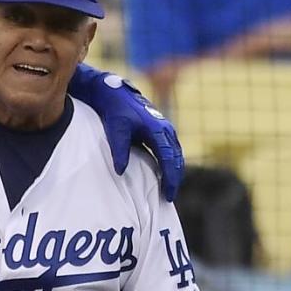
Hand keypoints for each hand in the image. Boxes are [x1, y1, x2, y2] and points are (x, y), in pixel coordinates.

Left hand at [88, 73, 184, 201]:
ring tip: (168, 188)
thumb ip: (119, 152)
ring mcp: (164, 128)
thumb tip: (120, 173)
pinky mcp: (159, 130)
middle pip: (177, 158)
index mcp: (158, 130)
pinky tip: (164, 174)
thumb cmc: (115, 111)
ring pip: (175, 154)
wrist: (114, 93)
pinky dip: (170, 163)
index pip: (169, 159)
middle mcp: (165, 129)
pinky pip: (170, 150)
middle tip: (169, 196)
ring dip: (174, 171)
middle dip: (175, 178)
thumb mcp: (116, 131)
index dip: (170, 178)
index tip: (168, 194)